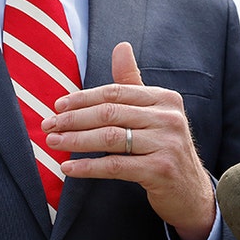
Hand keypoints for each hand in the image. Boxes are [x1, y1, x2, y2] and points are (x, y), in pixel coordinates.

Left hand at [43, 42, 216, 239]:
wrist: (191, 193)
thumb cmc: (165, 149)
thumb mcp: (153, 114)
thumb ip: (133, 83)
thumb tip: (120, 46)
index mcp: (165, 99)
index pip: (115, 93)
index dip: (83, 99)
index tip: (57, 107)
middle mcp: (169, 118)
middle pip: (110, 113)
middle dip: (74, 119)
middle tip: (48, 126)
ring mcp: (167, 144)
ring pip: (110, 138)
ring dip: (75, 141)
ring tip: (53, 143)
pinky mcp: (160, 170)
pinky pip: (115, 166)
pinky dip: (88, 167)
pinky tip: (69, 168)